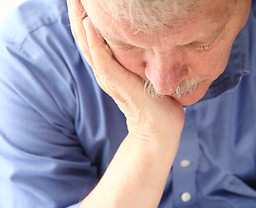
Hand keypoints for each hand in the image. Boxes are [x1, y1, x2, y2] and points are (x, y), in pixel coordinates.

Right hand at [67, 0, 184, 146]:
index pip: (93, 36)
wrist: (159, 130)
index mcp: (111, 66)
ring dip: (80, 20)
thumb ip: (142, 58)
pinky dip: (94, 42)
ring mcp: (109, 77)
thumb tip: (153, 40)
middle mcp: (105, 70)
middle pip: (84, 36)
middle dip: (78, 12)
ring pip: (88, 45)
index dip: (87, 15)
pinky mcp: (117, 84)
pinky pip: (102, 60)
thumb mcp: (148, 72)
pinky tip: (89, 24)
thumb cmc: (158, 102)